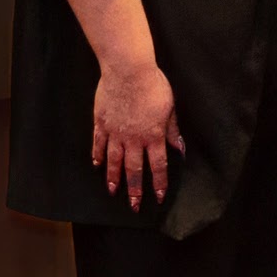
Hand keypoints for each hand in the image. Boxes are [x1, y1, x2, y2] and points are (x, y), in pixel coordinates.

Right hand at [91, 61, 179, 207]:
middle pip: (134, 169)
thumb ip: (172, 130)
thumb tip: (179, 148)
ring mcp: (115, 132)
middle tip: (133, 206)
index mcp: (154, 136)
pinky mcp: (101, 123)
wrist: (128, 70)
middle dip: (134, 190)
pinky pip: (98, 143)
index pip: (158, 165)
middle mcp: (133, 138)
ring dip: (114, 177)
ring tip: (113, 191)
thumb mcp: (170, 108)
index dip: (158, 183)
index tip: (158, 197)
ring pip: (114, 160)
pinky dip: (97, 155)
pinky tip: (97, 165)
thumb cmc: (153, 85)